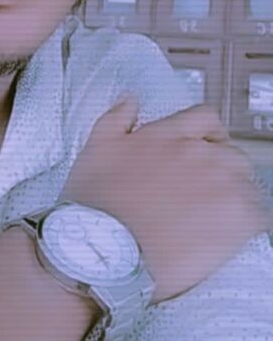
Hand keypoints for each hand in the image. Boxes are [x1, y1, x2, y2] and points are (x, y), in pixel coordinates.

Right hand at [59, 96, 272, 303]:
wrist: (106, 251)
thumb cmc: (96, 205)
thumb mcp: (95, 149)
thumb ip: (115, 118)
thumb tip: (130, 99)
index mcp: (166, 135)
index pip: (205, 118)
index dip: (208, 134)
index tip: (203, 151)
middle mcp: (196, 152)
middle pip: (230, 153)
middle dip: (222, 170)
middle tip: (205, 194)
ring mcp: (219, 184)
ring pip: (246, 183)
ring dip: (234, 197)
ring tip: (213, 220)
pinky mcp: (235, 218)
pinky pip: (257, 214)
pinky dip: (245, 223)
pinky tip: (224, 237)